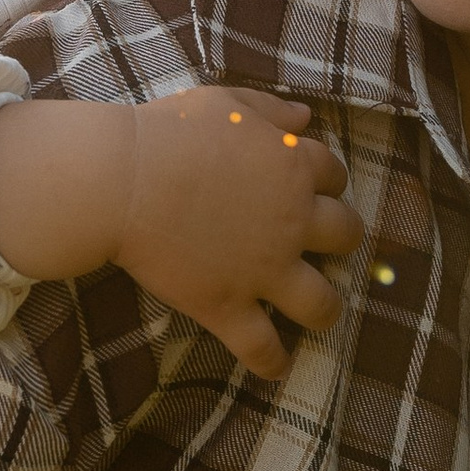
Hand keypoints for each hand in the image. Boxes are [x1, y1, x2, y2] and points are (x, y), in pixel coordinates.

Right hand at [114, 89, 364, 378]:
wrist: (123, 181)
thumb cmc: (169, 133)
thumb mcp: (225, 104)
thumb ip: (270, 111)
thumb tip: (305, 117)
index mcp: (293, 168)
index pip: (334, 174)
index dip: (326, 182)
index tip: (313, 188)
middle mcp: (293, 222)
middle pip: (346, 235)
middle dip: (341, 240)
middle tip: (322, 245)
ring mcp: (265, 271)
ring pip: (322, 303)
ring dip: (326, 309)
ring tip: (318, 313)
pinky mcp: (229, 306)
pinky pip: (262, 347)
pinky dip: (273, 361)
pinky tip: (277, 367)